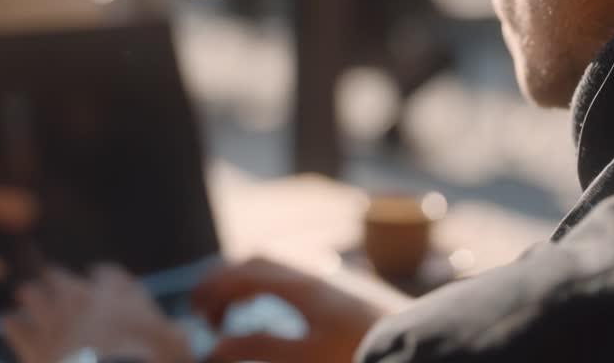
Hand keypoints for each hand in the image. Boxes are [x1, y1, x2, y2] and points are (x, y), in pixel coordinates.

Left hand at [3, 265, 191, 362]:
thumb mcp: (178, 348)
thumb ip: (177, 334)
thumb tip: (181, 332)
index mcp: (116, 295)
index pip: (107, 274)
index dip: (103, 278)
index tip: (100, 280)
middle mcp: (81, 300)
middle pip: (60, 277)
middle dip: (58, 282)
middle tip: (57, 285)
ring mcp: (52, 321)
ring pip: (31, 293)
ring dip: (32, 296)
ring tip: (29, 296)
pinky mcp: (31, 346)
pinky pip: (13, 324)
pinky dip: (14, 323)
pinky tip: (13, 323)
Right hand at [192, 258, 386, 362]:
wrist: (419, 345)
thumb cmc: (360, 353)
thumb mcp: (305, 358)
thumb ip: (258, 350)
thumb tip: (214, 349)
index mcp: (301, 285)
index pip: (242, 273)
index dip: (212, 289)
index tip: (194, 313)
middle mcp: (315, 271)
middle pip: (257, 260)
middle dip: (225, 280)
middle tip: (207, 311)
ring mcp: (332, 275)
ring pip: (278, 264)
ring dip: (248, 280)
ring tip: (235, 312)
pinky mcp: (346, 286)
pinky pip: (297, 272)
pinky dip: (272, 283)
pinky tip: (275, 309)